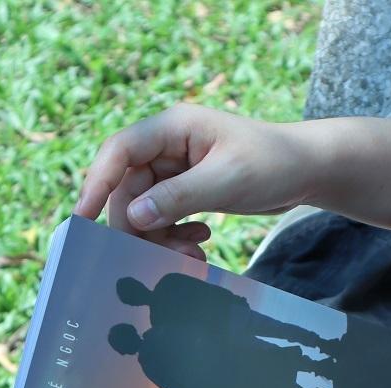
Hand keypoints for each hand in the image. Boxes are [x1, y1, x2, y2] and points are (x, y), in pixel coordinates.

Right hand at [73, 103, 314, 260]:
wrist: (306, 171)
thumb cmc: (272, 164)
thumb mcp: (225, 181)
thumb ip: (178, 198)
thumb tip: (133, 217)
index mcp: (173, 128)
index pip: (119, 152)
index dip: (97, 184)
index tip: (83, 218)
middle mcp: (168, 145)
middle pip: (130, 190)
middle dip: (142, 227)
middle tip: (165, 256)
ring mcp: (177, 169)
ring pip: (147, 210)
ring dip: (163, 237)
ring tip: (194, 253)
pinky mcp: (188, 190)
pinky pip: (165, 217)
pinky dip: (177, 235)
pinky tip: (202, 241)